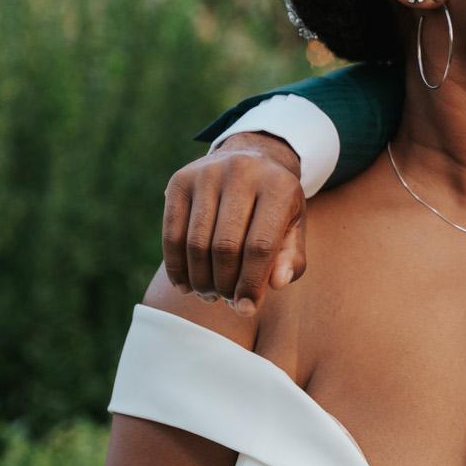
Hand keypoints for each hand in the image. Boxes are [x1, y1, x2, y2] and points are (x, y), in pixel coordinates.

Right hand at [162, 134, 307, 313]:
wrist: (251, 157)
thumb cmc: (275, 205)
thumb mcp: (294, 227)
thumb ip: (291, 258)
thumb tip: (276, 284)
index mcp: (279, 187)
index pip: (261, 246)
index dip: (251, 283)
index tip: (246, 308)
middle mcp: (242, 173)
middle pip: (225, 246)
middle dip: (224, 283)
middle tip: (226, 300)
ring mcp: (207, 173)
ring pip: (196, 242)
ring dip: (200, 279)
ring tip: (209, 295)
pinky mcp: (180, 180)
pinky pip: (172, 232)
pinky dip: (176, 265)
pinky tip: (184, 285)